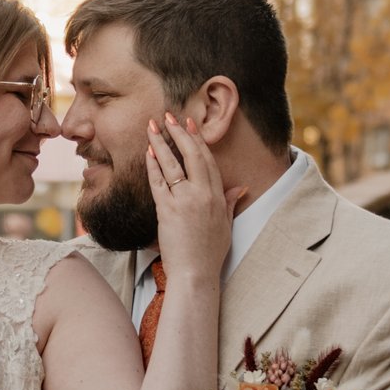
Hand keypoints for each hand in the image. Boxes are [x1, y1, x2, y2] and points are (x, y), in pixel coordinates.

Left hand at [148, 115, 242, 279]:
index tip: (190, 124)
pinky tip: (148, 151)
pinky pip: (158, 181)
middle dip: (180, 133)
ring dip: (161, 142)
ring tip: (153, 126)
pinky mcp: (167, 210)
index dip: (198, 140)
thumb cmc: (210, 253)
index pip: (208, 160)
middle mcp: (203, 195)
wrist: (195, 273)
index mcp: (218, 197)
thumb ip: (230, 203)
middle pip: (192, 156)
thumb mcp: (226, 226)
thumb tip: (240, 188)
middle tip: (169, 116)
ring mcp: (184, 201)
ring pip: (172, 164)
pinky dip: (153, 165)